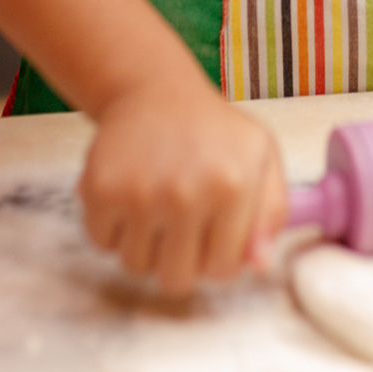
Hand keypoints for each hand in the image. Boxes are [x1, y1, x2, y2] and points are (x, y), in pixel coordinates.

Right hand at [79, 81, 285, 295]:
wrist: (156, 90)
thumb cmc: (214, 129)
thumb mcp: (261, 156)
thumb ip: (272, 213)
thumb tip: (259, 265)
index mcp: (232, 188)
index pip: (223, 271)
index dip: (218, 259)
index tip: (214, 235)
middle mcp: (185, 194)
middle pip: (175, 281)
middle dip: (180, 262)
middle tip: (182, 227)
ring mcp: (139, 193)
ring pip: (136, 266)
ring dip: (145, 246)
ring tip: (157, 208)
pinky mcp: (99, 189)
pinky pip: (102, 244)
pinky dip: (113, 229)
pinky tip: (130, 197)